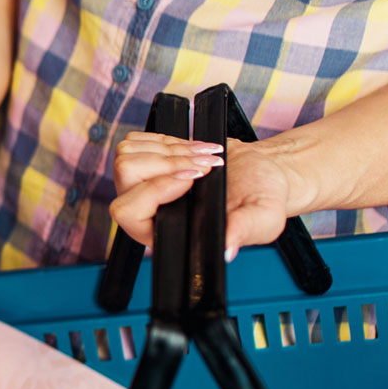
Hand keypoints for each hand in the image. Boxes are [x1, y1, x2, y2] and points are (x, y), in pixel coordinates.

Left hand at [110, 135, 299, 255]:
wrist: (261, 171)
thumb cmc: (261, 198)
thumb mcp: (263, 218)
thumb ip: (243, 231)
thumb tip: (226, 250)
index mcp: (165, 232)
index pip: (131, 213)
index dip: (156, 190)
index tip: (194, 178)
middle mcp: (147, 210)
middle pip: (125, 175)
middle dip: (166, 162)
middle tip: (205, 165)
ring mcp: (142, 183)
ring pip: (127, 155)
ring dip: (169, 148)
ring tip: (205, 156)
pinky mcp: (148, 160)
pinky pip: (137, 141)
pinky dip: (168, 138)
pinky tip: (195, 148)